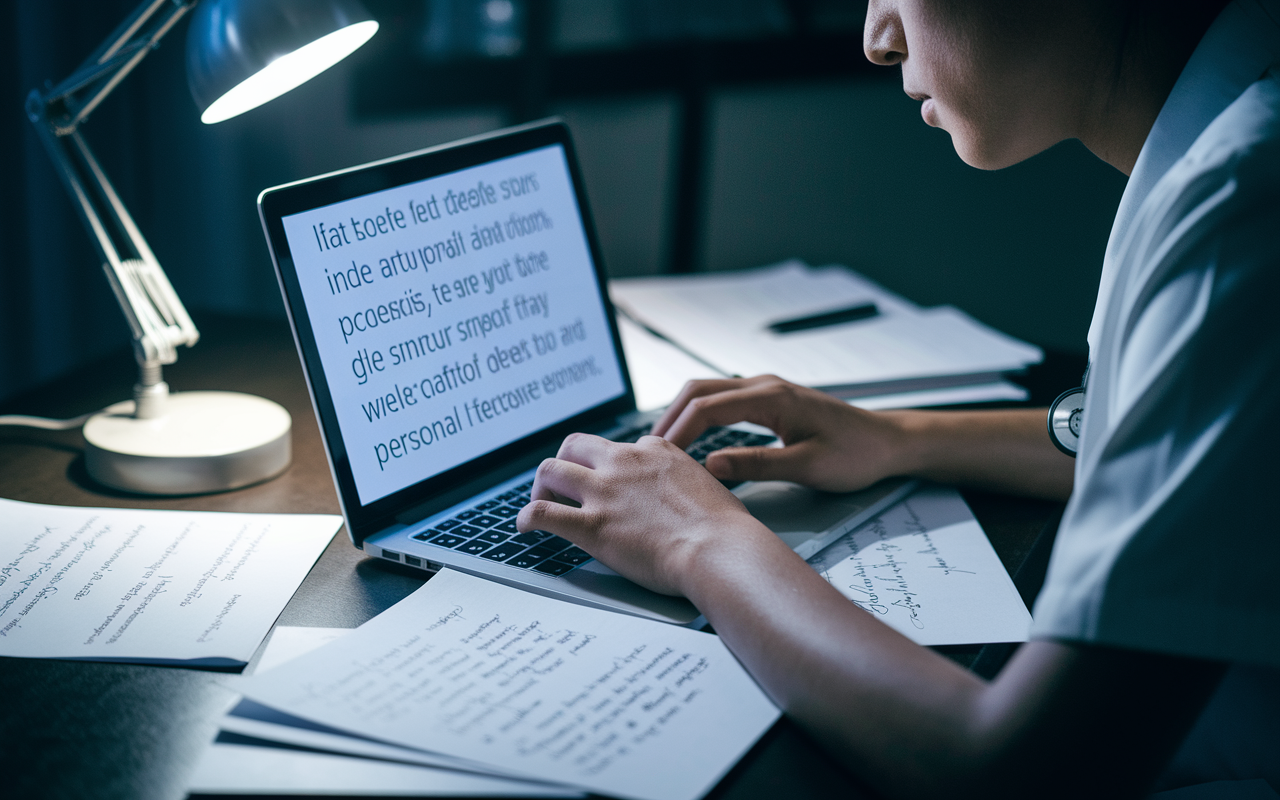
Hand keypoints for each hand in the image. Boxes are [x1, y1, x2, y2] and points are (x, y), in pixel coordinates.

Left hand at [515, 432, 775, 596]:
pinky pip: (543, 513)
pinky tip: (524, 526)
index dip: (614, 464)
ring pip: (551, 470)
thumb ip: (688, 484)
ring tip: (541, 500)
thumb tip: (688, 497)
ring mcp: (605, 493)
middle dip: (566, 461)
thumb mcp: (709, 487)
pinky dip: (526, 517)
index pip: (622, 447)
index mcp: (656, 451)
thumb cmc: (724, 528)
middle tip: (565, 484)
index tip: (614, 481)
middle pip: (576, 445)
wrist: (719, 549)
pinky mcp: (591, 526)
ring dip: (541, 485)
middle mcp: (625, 464)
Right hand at [651, 375, 907, 491]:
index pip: (706, 407)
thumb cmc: (857, 454)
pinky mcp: (770, 401)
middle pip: (698, 390)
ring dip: (682, 416)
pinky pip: (723, 402)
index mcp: (771, 397)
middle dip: (669, 419)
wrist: (889, 443)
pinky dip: (700, 417)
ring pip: (708, 393)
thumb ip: (757, 465)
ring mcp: (767, 390)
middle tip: (647, 452)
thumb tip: (710, 466)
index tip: (659, 459)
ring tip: (662, 448)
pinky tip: (692, 442)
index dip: (678, 432)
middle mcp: (764, 386)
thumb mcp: (808, 466)